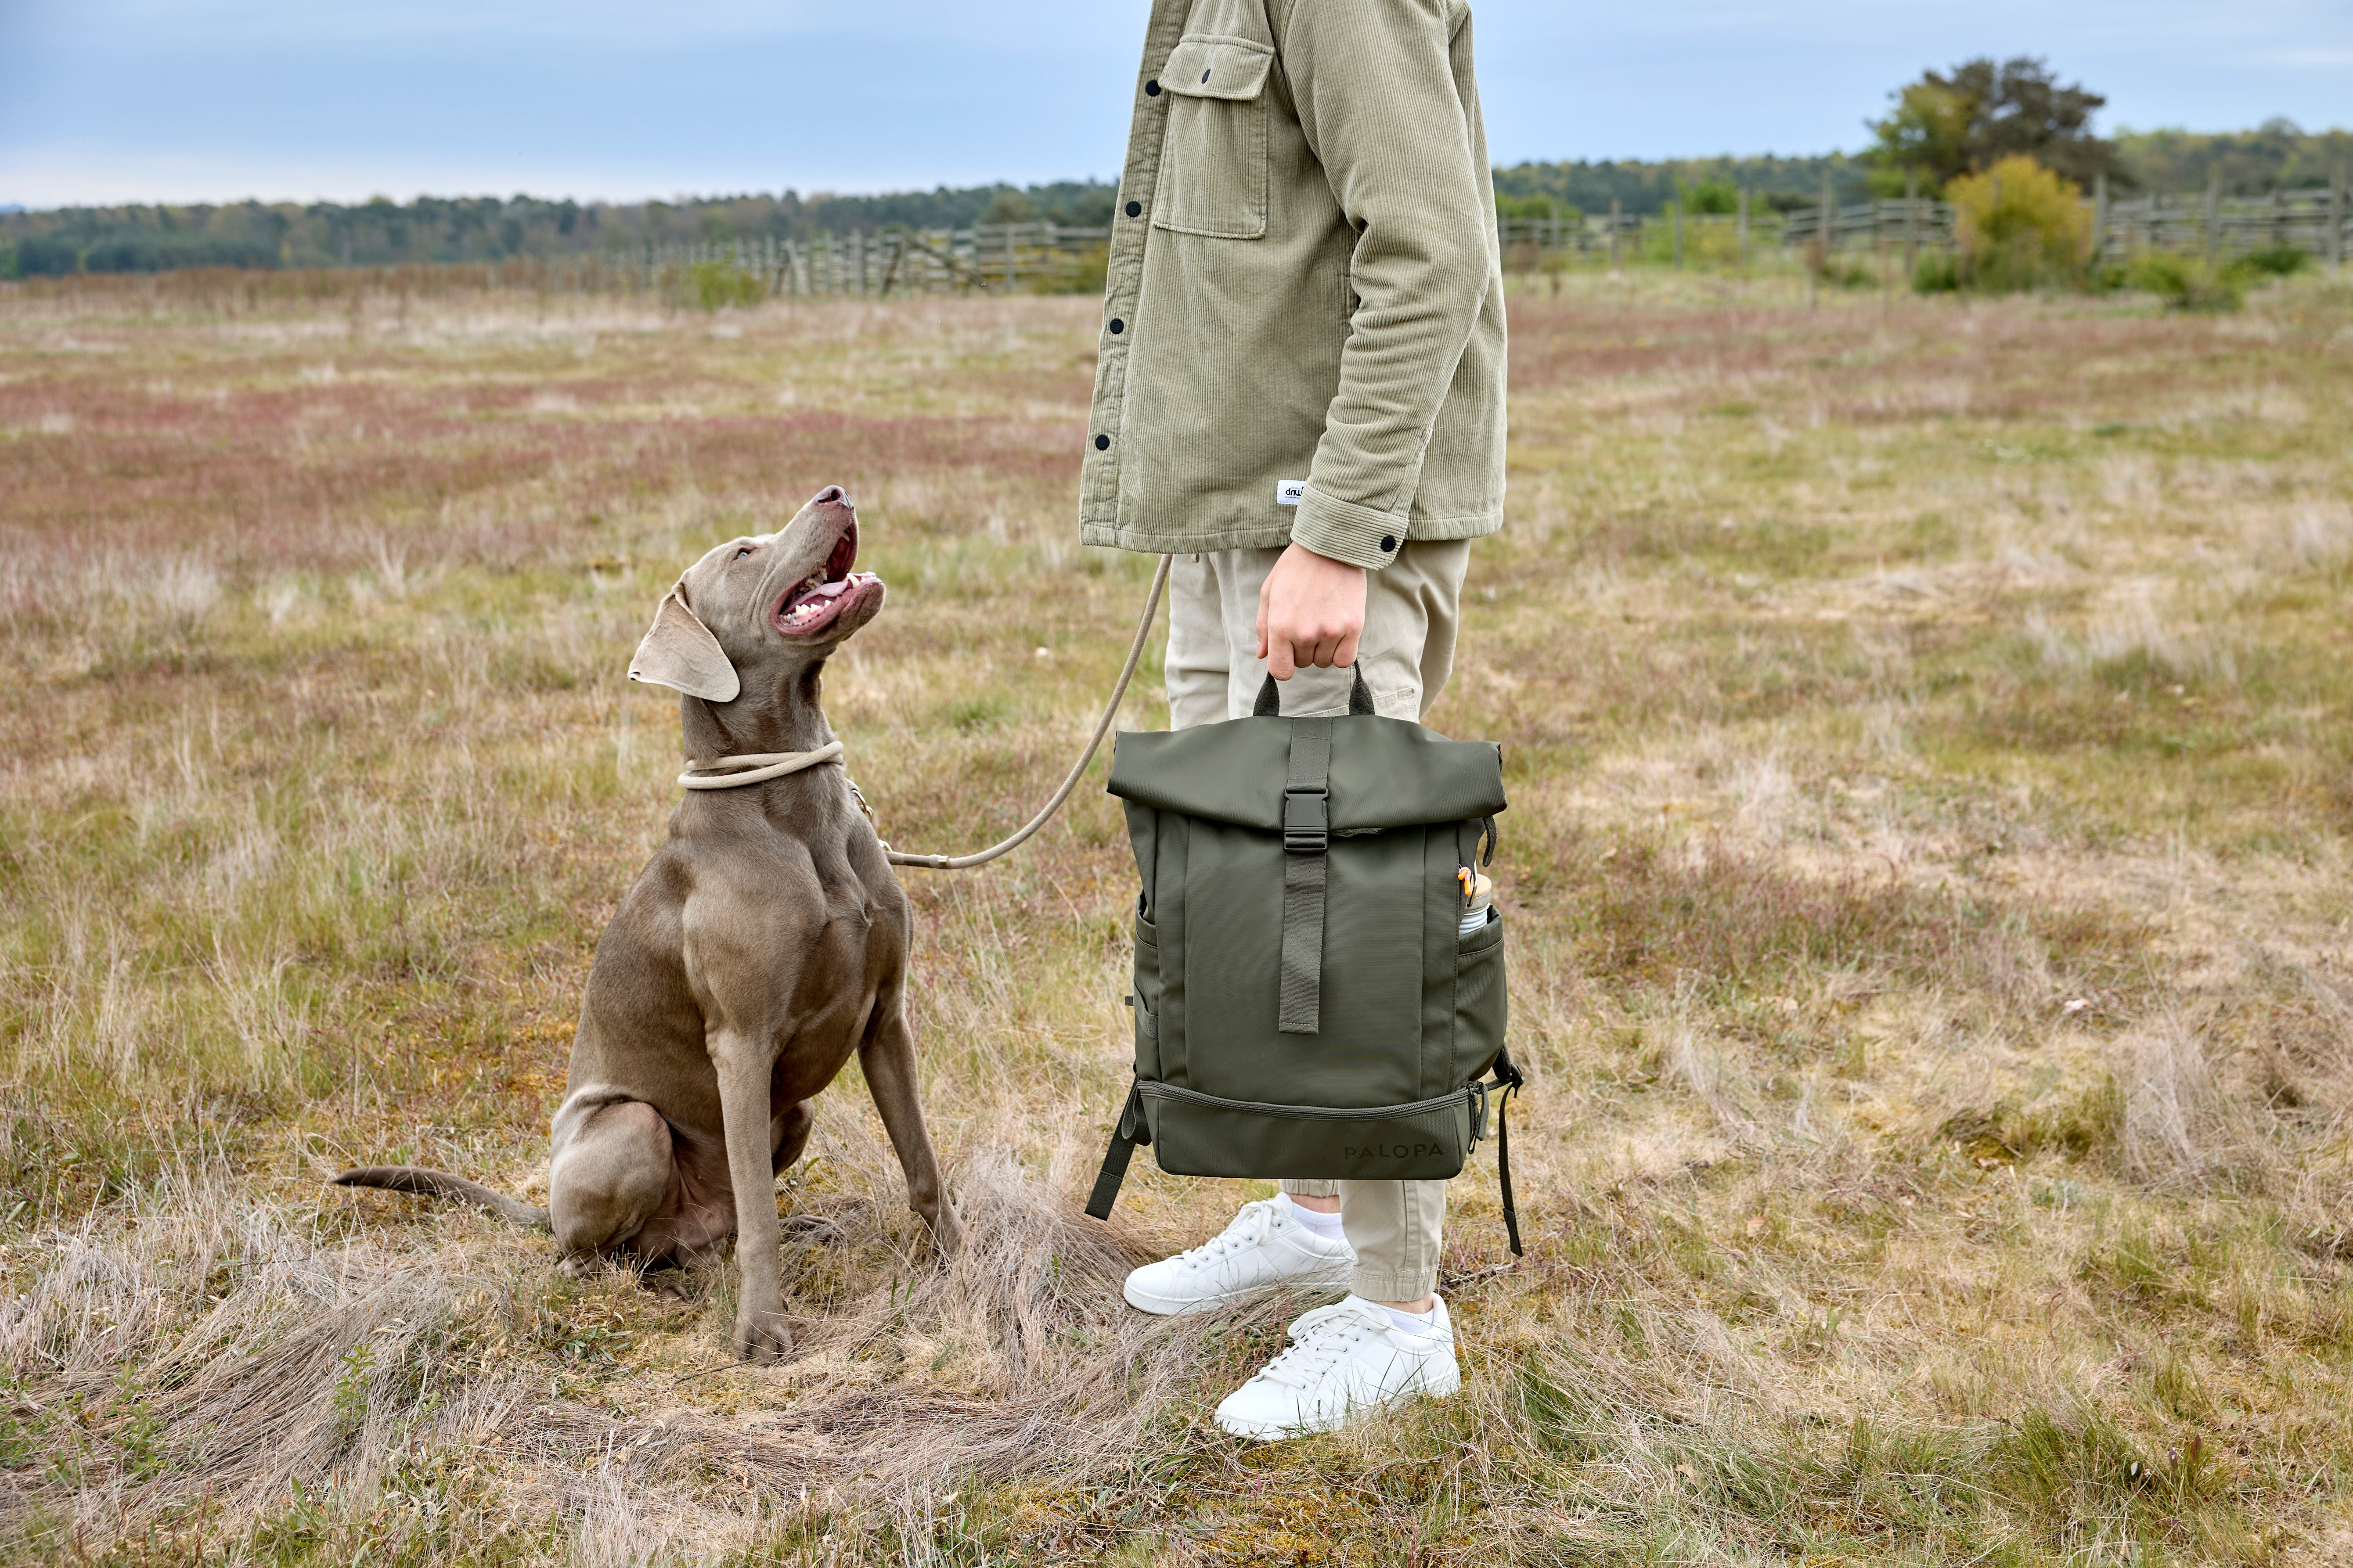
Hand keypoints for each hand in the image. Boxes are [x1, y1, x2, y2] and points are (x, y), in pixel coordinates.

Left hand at [1256, 543, 1366, 679]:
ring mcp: (1331, 632)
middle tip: (1306, 622)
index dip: (1283, 665)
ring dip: (1321, 649)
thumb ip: (1263, 627)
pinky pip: (1345, 660)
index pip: (1280, 671)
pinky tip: (1337, 633)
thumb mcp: (1269, 592)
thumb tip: (1262, 655)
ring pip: (1323, 662)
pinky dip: (1340, 652)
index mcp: (1280, 626)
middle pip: (1302, 664)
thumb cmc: (1296, 567)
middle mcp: (1305, 633)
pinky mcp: (1353, 627)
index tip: (1286, 654)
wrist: (1330, 545)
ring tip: (1322, 620)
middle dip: (1301, 649)